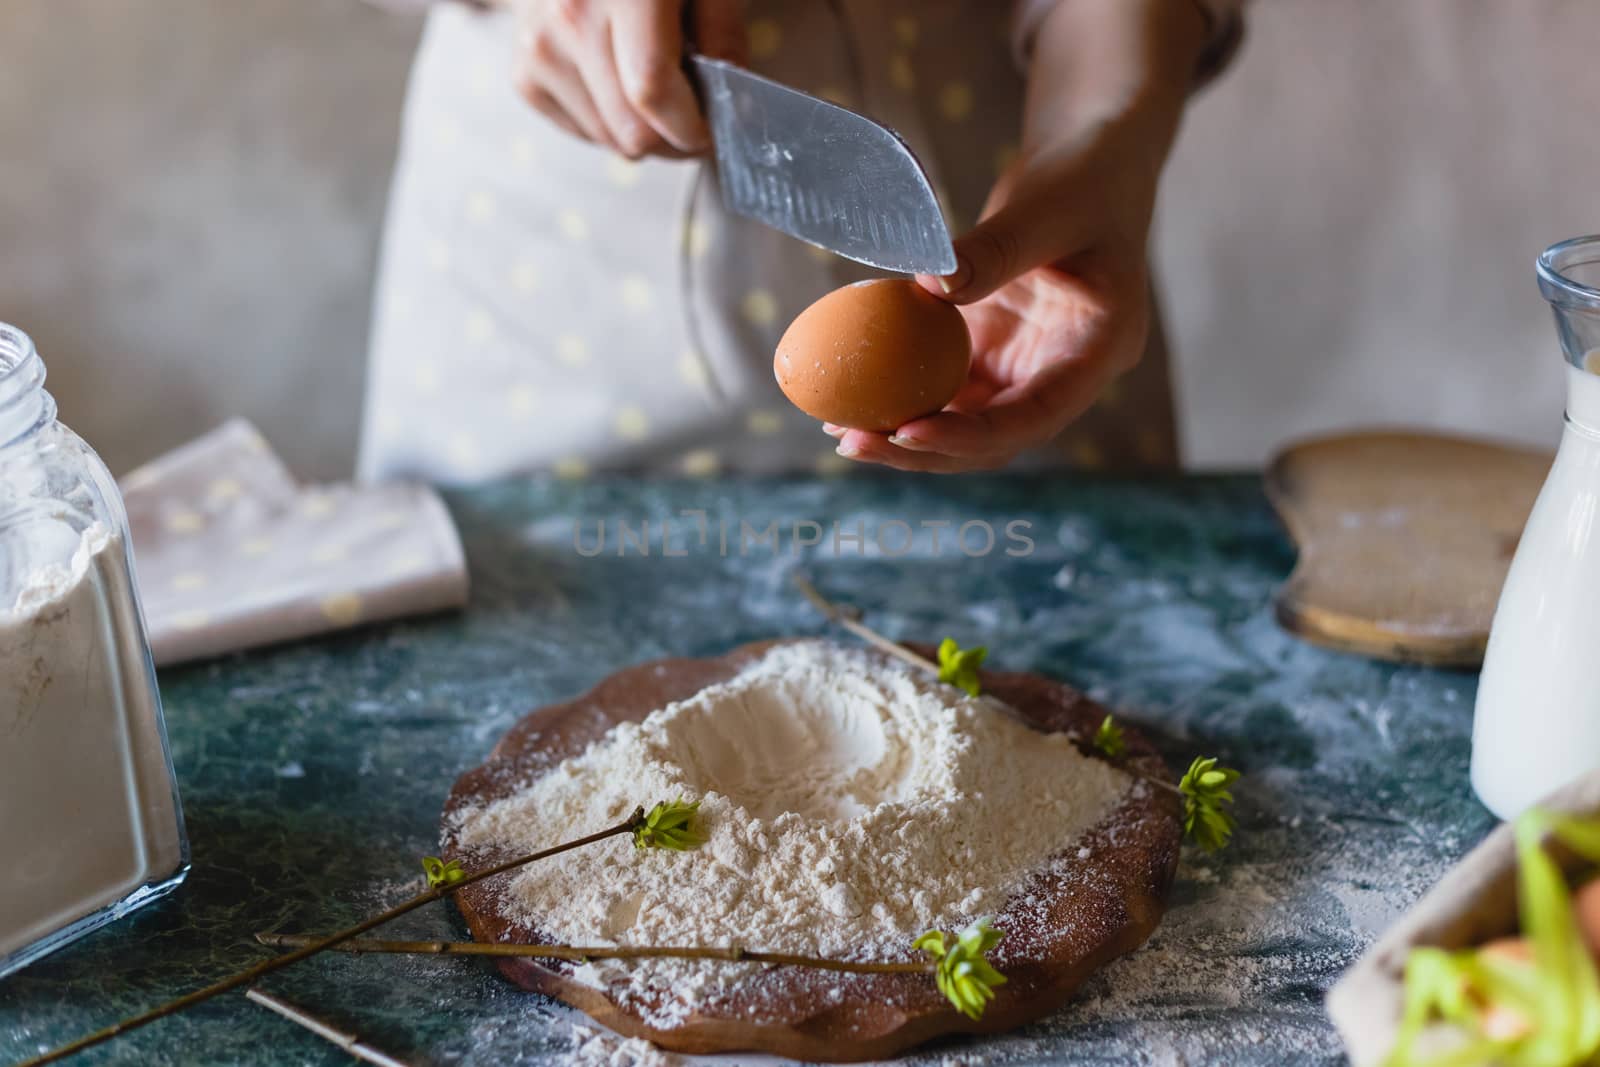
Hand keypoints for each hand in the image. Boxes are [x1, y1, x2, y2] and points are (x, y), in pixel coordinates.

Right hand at [509, 0, 746, 157]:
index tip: (713, 132)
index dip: (691, 128)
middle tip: (693, 119)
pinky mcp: (524, 74)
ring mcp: (540, 48)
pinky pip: (582, 133)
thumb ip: (722, 33)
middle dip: (672, 140)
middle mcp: (570, 18)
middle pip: (631, 131)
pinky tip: (618, 84)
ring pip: (609, 141)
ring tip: (654, 90)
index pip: (653, 90)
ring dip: (642, 133)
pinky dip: (609, 123)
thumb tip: (731, 103)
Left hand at [829, 140, 1154, 472]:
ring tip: (841, 430)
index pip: (1036, 415)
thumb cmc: (1081, 179)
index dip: (972, 435)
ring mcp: (1025, 370)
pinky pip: (945, 390)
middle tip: (856, 442)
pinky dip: (902, 398)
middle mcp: (1063, 375)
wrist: (1085, 168)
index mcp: (1098, 351)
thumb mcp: (1045, 209)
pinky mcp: (992, 356)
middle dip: (925, 450)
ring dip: (905, 434)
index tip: (909, 431)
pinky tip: (850, 401)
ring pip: (965, 424)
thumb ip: (997, 250)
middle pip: (995, 439)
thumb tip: (930, 285)